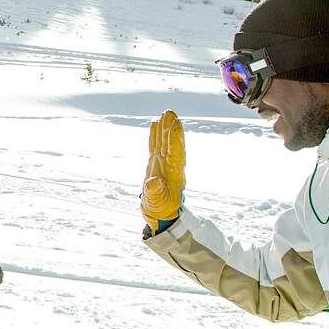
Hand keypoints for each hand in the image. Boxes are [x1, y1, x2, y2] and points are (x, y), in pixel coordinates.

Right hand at [141, 110, 185, 226]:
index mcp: (174, 173)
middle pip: (171, 143)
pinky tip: (154, 125)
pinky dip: (155, 136)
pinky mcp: (155, 165)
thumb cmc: (159, 209)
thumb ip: (155, 192)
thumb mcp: (156, 202)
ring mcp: (163, 164)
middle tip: (170, 113)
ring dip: (164, 128)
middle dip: (171, 128)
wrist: (160, 215)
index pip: (175, 152)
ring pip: (164, 142)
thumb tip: (153, 182)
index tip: (174, 124)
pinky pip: (155, 147)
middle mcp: (171, 166)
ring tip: (164, 114)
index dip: (175, 138)